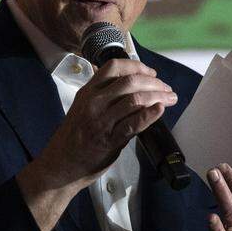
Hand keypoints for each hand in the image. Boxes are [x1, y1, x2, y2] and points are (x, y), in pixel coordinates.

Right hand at [38, 58, 176, 188]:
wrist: (61, 164)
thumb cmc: (75, 136)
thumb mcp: (83, 106)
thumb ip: (104, 95)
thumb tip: (132, 85)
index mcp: (88, 91)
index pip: (114, 67)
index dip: (137, 66)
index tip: (151, 72)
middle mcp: (94, 102)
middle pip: (129, 82)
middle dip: (154, 83)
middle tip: (166, 88)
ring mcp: (101, 121)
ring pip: (134, 100)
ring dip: (158, 96)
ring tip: (170, 98)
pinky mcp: (109, 140)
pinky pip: (133, 124)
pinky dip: (150, 115)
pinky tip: (160, 110)